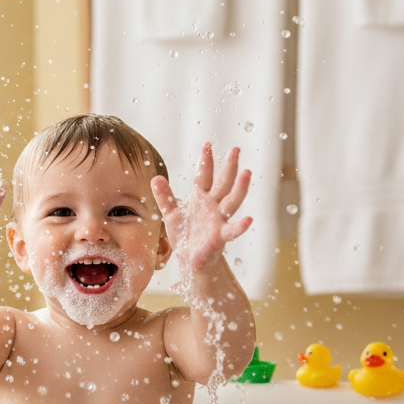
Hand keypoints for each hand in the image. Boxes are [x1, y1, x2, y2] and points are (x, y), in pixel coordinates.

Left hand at [150, 143, 251, 272]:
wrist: (190, 260)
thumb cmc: (184, 235)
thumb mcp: (171, 213)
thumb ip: (164, 196)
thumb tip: (155, 177)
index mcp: (201, 198)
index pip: (204, 175)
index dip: (206, 160)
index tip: (207, 144)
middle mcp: (213, 206)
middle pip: (223, 183)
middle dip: (229, 167)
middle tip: (236, 149)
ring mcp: (219, 220)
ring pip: (232, 201)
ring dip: (240, 188)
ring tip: (247, 173)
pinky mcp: (220, 237)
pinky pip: (232, 230)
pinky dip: (240, 226)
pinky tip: (249, 220)